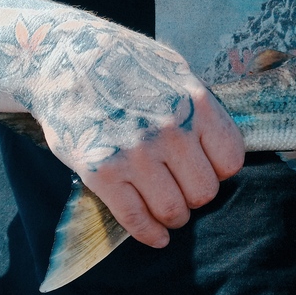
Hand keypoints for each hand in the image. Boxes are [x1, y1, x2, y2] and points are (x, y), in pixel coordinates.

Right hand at [22, 20, 246, 247]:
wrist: (65, 58)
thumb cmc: (124, 62)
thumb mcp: (175, 69)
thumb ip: (200, 106)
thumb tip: (220, 142)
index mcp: (195, 104)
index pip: (230, 161)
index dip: (219, 171)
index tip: (205, 170)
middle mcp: (170, 130)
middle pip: (204, 192)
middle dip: (195, 196)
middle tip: (182, 190)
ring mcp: (136, 154)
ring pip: (174, 211)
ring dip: (174, 217)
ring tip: (168, 211)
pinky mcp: (102, 173)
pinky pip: (136, 219)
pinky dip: (149, 234)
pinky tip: (155, 236)